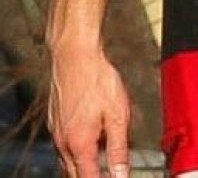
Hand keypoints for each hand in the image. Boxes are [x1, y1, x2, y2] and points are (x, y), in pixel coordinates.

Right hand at [48, 49, 130, 176]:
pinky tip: (89, 139)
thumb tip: (121, 174)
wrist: (75, 54)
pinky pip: (63, 147)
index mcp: (79, 144)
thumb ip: (118, 148)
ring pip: (67, 162)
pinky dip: (76, 151)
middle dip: (91, 176)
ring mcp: (56, 132)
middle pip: (75, 175)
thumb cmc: (97, 78)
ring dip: (82, 165)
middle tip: (107, 172)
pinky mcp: (54, 121)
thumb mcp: (117, 114)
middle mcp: (63, 142)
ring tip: (100, 158)